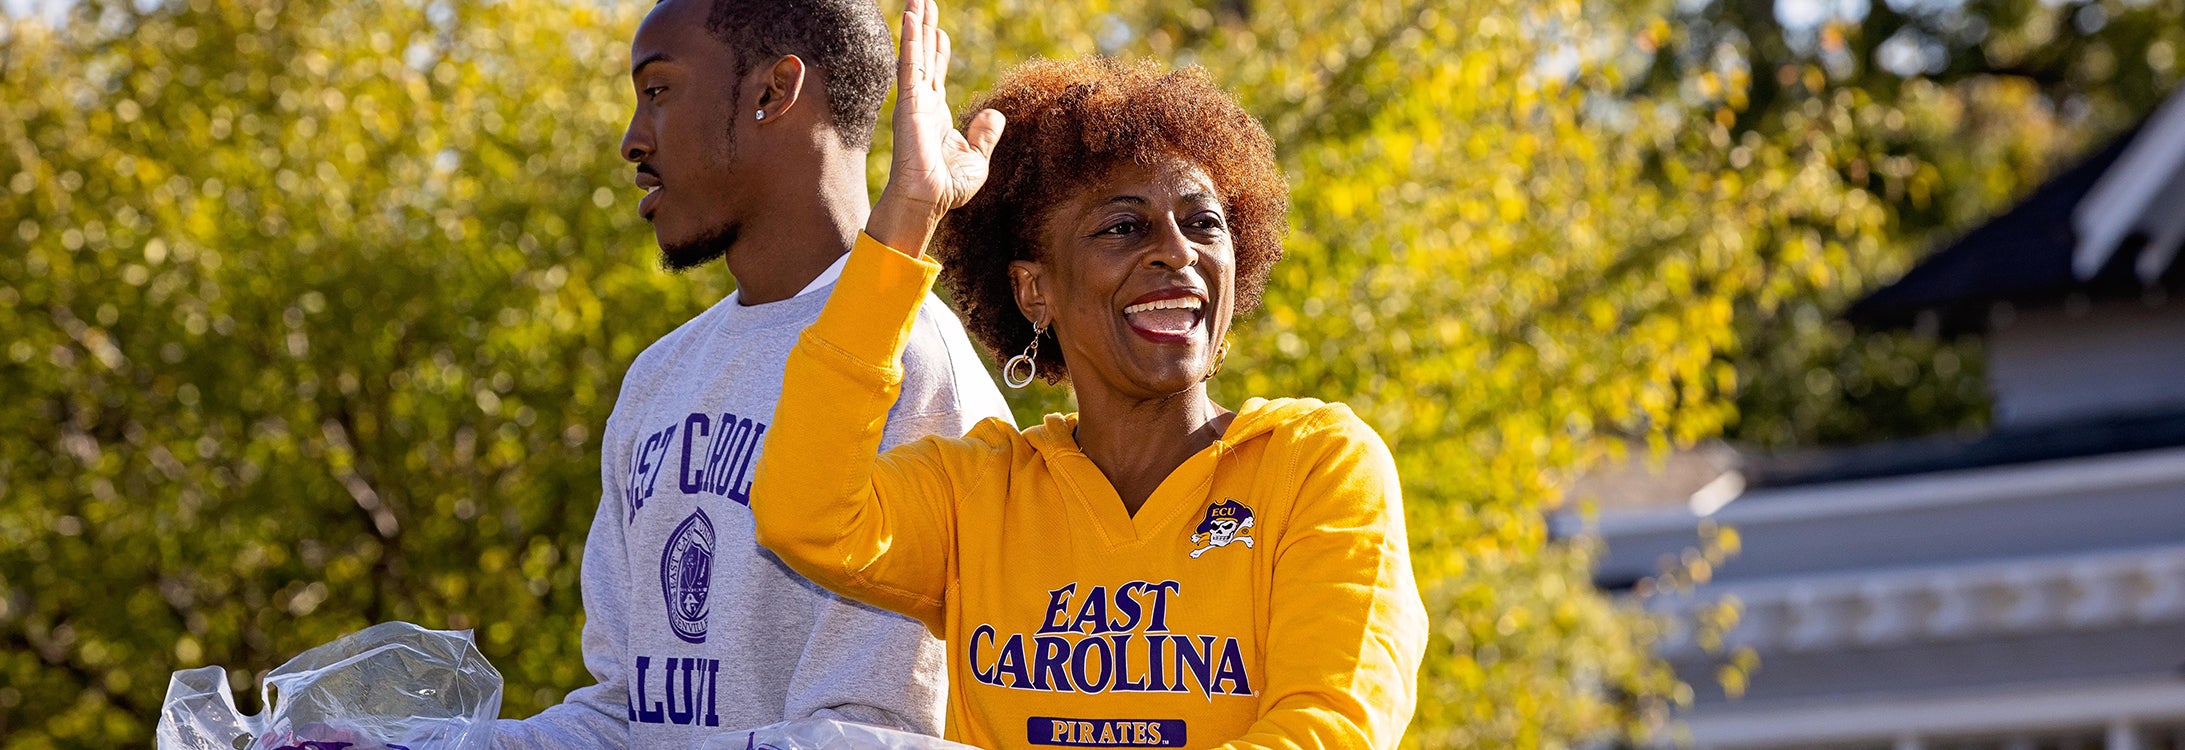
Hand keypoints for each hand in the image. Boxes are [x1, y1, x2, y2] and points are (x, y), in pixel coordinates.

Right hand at [866, 0, 1004, 255]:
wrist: (928, 201)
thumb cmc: (948, 188)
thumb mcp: (977, 159)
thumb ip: (985, 135)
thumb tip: (995, 115)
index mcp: (935, 114)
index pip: (936, 73)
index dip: (937, 50)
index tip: (939, 29)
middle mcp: (922, 103)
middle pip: (924, 56)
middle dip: (924, 28)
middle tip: (923, 1)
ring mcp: (913, 101)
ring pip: (916, 54)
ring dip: (916, 25)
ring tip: (917, 0)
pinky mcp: (909, 103)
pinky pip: (910, 64)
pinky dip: (909, 40)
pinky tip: (910, 17)